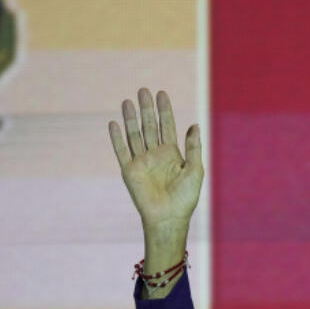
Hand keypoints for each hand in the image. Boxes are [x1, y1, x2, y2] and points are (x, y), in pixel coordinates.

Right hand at [108, 88, 202, 229]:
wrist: (169, 218)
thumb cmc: (185, 198)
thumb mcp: (195, 170)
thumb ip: (193, 148)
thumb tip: (195, 125)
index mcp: (172, 154)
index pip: (167, 126)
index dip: (164, 110)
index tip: (161, 93)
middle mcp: (155, 155)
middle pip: (150, 126)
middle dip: (147, 109)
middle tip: (143, 90)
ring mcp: (141, 162)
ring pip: (134, 135)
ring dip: (131, 118)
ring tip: (128, 101)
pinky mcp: (129, 171)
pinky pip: (121, 151)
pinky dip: (117, 138)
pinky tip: (114, 123)